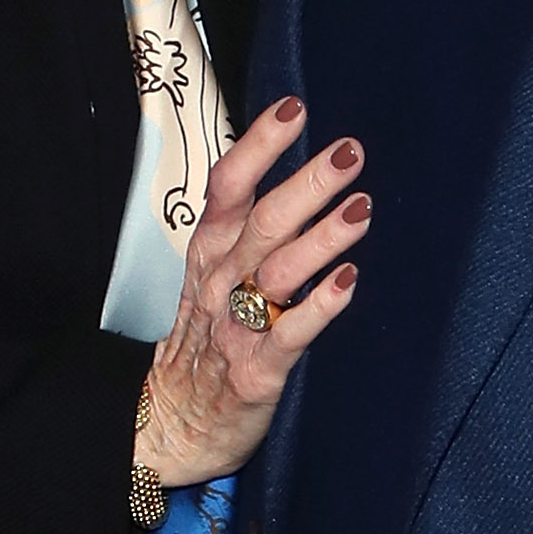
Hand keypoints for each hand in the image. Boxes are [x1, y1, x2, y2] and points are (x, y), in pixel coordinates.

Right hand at [139, 96, 369, 488]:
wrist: (172, 426)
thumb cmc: (203, 340)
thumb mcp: (212, 274)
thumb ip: (248, 228)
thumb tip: (298, 174)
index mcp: (208, 251)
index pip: (228, 186)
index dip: (259, 146)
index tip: (294, 108)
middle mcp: (219, 281)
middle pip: (261, 221)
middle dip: (306, 183)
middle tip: (349, 152)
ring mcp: (236, 326)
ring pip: (276, 272)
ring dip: (320, 238)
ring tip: (360, 209)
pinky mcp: (257, 372)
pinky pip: (288, 335)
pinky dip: (318, 307)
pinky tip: (347, 282)